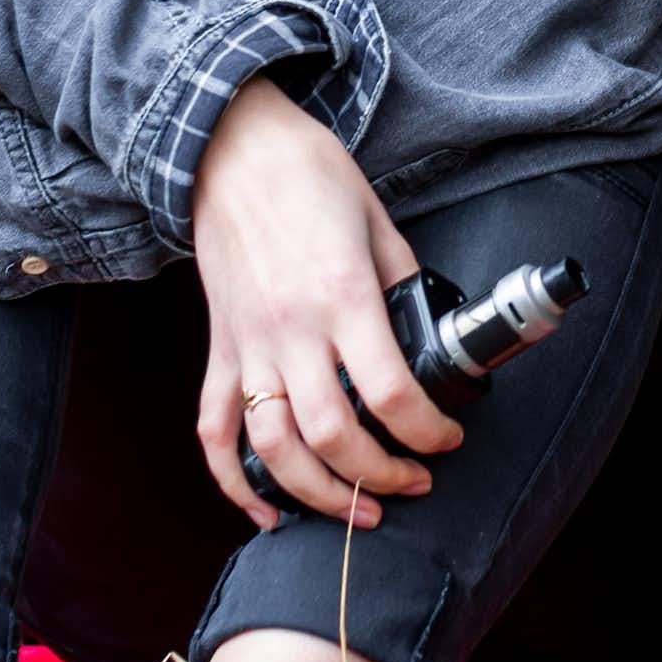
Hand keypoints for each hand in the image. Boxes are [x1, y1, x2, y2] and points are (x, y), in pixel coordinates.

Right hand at [189, 75, 460, 530]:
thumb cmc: (313, 177)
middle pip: (330, 436)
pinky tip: (266, 511)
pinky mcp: (219, 348)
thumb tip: (426, 339)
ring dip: (315, 494)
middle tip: (414, 482)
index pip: (388, 392)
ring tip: (358, 508)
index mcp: (342, 296)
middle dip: (379, 477)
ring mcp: (248, 344)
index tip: (447, 438)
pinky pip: (214, 429)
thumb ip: (402, 287)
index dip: (426, 431)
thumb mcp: (381, 224)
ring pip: (272, 448)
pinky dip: (235, 482)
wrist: (235, 150)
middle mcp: (291, 329)